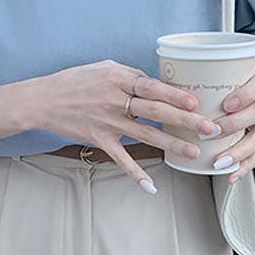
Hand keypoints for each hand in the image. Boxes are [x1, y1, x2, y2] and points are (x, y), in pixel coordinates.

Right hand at [30, 59, 223, 192]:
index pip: (152, 87)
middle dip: (185, 120)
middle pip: (156, 110)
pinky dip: (134, 173)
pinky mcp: (100, 139)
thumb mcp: (103, 68)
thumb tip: (155, 83)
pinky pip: (121, 158)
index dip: (174, 95)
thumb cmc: (75, 81)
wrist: (44, 100)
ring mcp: (108, 122)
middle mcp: (115, 100)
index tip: (195, 103)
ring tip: (195, 152)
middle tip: (210, 128)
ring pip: (146, 134)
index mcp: (118, 78)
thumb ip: (130, 75)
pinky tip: (150, 186)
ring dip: (172, 144)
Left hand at [206, 64, 254, 184]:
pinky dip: (244, 166)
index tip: (225, 105)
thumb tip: (183, 85)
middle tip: (212, 133)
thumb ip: (219, 82)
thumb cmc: (249, 85)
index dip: (244, 96)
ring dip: (238, 152)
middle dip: (234, 125)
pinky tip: (231, 174)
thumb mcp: (239, 76)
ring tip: (220, 162)